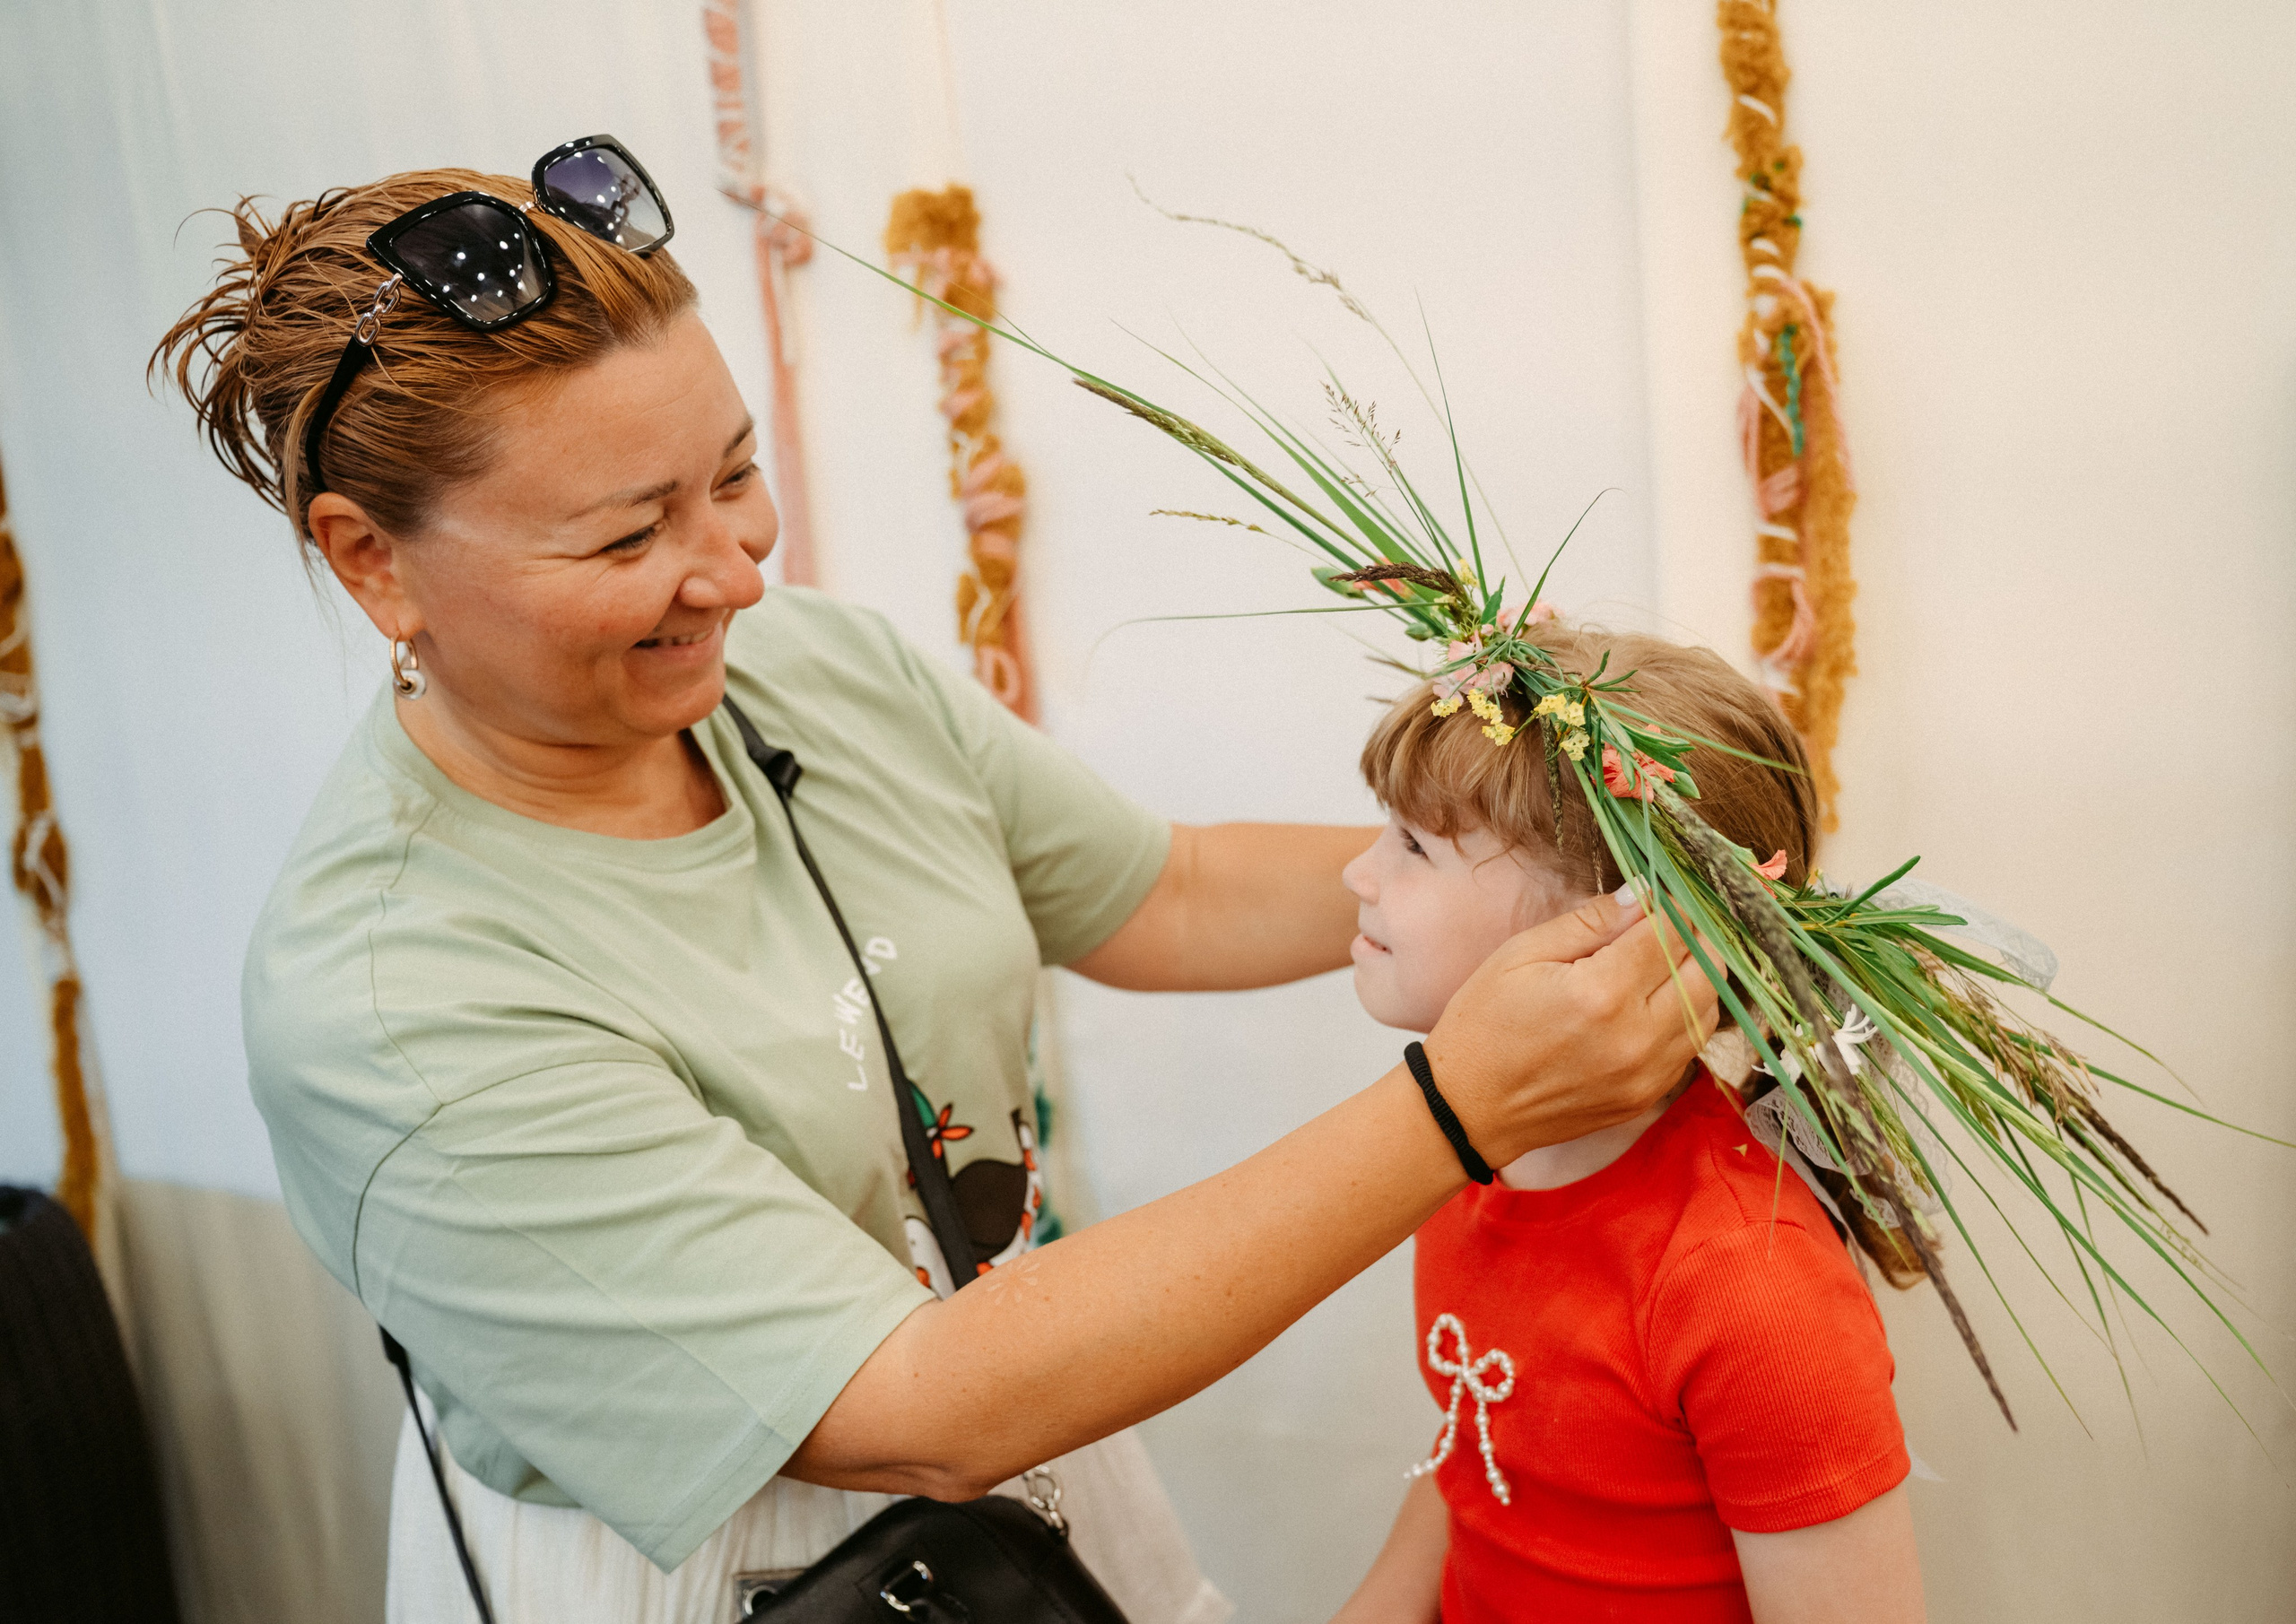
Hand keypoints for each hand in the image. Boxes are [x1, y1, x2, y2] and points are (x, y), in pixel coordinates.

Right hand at [1421, 887, 1720, 1165]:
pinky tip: (1653, 1004)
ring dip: (1697, 979)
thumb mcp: (1521, 955)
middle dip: (1697, 938)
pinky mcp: (1646, 1096)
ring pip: (1708, 1011)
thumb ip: (1588, 922)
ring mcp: (1647, 1073)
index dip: (1670, 906)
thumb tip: (1639, 895)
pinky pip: (1690, 1047)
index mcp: (1601, 992)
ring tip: (1664, 962)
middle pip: (1706, 972)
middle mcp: (1636, 1036)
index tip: (1659, 896)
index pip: (1670, 933)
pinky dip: (1685, 1017)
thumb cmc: (1483, 1025)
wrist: (1468, 1108)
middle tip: (1672, 923)